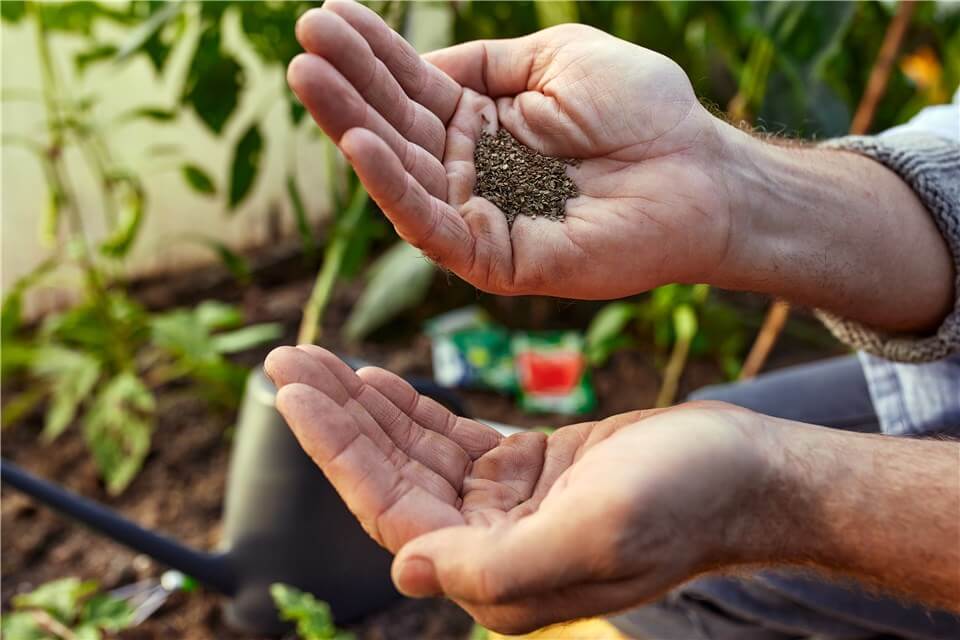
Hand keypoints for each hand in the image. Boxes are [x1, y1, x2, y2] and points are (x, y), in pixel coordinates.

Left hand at [265, 345, 771, 633]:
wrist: (751, 475)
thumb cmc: (689, 501)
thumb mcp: (598, 532)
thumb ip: (498, 566)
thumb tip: (401, 570)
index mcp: (498, 577)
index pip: (389, 509)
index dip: (335, 449)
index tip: (291, 390)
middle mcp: (491, 551)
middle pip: (389, 479)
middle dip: (336, 420)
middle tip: (287, 359)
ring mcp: (506, 510)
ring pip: (413, 456)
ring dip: (366, 409)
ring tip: (319, 360)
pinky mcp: (526, 472)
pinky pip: (449, 440)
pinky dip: (411, 411)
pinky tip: (379, 381)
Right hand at [287, 1, 731, 298]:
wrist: (700, 170)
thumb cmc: (643, 110)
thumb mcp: (558, 57)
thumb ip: (489, 61)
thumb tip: (426, 63)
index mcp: (486, 122)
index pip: (415, 86)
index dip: (372, 53)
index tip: (325, 16)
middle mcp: (472, 170)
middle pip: (397, 126)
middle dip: (349, 85)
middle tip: (303, 46)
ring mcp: (479, 216)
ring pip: (401, 174)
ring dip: (353, 127)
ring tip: (310, 77)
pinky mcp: (494, 259)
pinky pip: (434, 227)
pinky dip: (395, 189)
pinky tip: (362, 146)